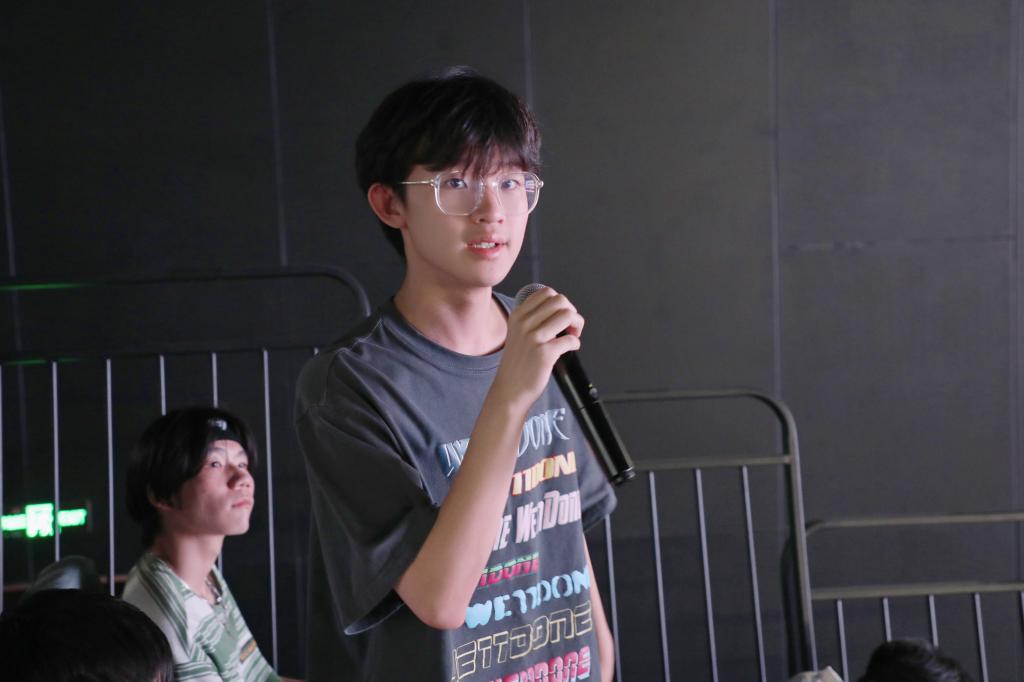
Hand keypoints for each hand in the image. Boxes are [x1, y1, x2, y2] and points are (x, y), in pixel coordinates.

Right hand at [491, 287, 584, 412]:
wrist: (509, 390)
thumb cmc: (517, 363)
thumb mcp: (517, 333)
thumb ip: (533, 319)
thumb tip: (560, 309)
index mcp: (518, 315)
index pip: (546, 292)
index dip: (560, 302)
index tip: (562, 316)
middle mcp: (524, 323)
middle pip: (560, 300)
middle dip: (572, 312)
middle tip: (571, 326)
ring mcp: (534, 338)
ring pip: (567, 315)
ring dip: (577, 324)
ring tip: (573, 335)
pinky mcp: (544, 354)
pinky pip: (570, 339)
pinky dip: (575, 343)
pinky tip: (570, 348)